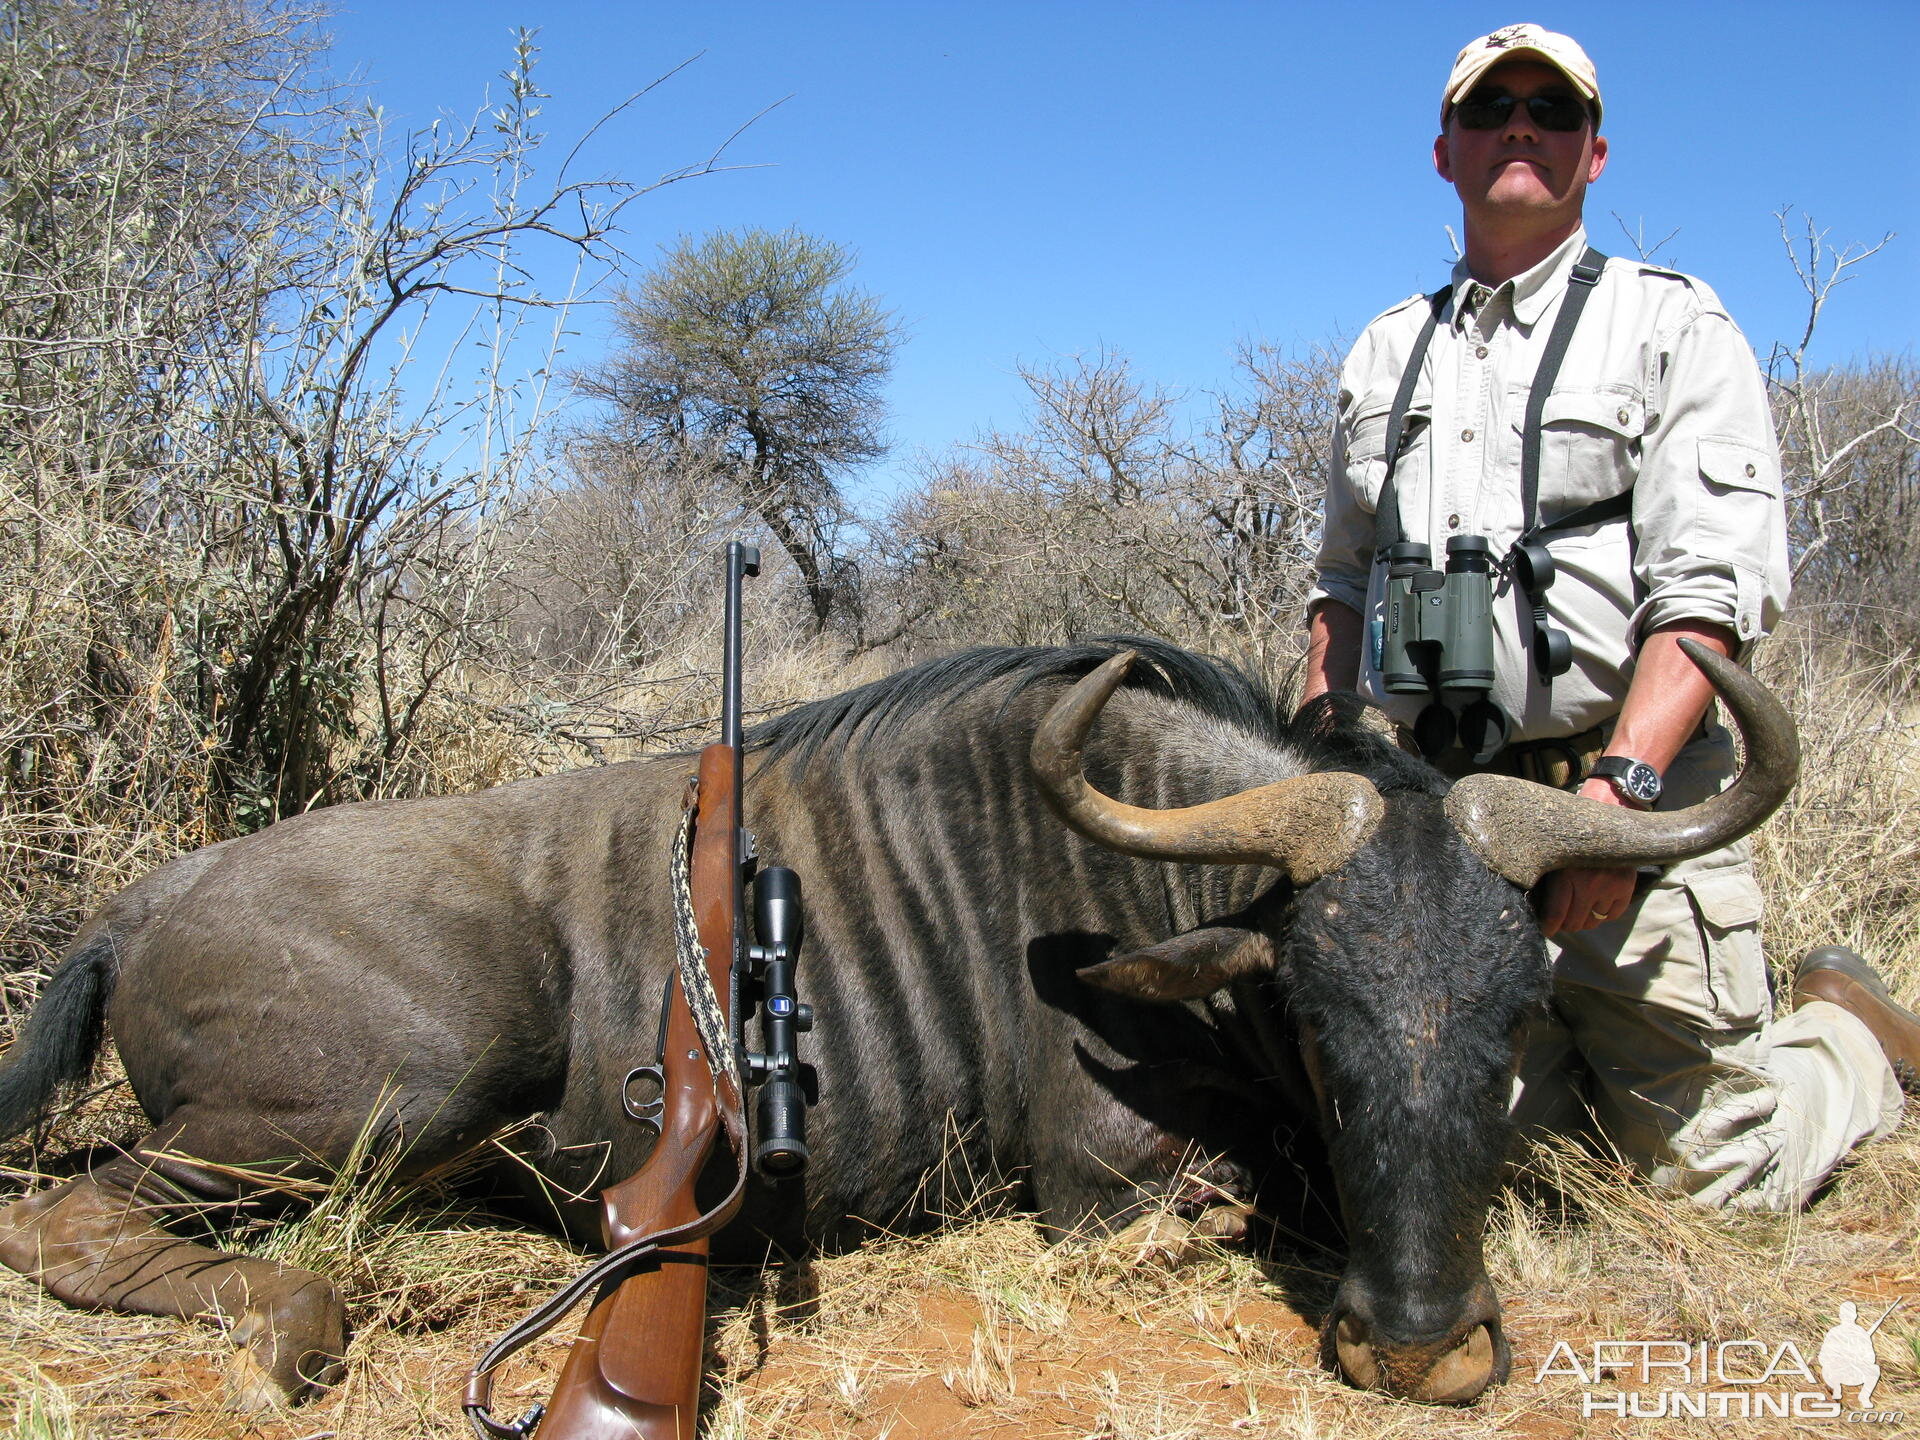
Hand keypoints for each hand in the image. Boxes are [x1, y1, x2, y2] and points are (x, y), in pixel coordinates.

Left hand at [1536, 778, 1640, 935]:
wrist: (1606, 816)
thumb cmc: (1567, 835)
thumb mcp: (1550, 852)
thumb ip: (1541, 875)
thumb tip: (1525, 903)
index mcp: (1565, 875)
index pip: (1555, 914)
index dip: (1548, 927)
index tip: (1545, 930)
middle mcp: (1589, 883)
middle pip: (1575, 922)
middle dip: (1565, 926)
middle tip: (1560, 922)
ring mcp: (1610, 886)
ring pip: (1594, 921)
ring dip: (1584, 921)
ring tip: (1576, 916)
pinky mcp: (1626, 886)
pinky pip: (1614, 914)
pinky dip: (1604, 915)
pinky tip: (1595, 907)